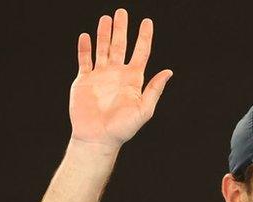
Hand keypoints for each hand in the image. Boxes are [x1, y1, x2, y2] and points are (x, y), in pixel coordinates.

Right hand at [69, 9, 172, 147]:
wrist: (98, 138)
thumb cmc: (122, 128)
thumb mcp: (144, 109)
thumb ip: (154, 89)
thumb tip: (168, 72)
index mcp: (133, 80)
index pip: (141, 53)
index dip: (144, 37)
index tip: (147, 22)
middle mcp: (117, 75)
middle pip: (120, 46)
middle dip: (121, 29)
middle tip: (122, 12)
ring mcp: (100, 76)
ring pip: (102, 49)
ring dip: (103, 34)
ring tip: (106, 18)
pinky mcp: (84, 81)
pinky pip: (84, 60)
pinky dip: (84, 48)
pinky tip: (86, 36)